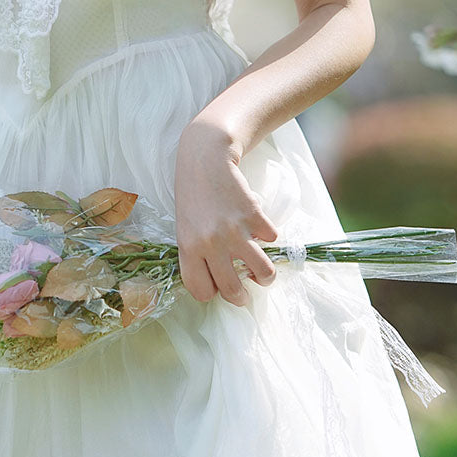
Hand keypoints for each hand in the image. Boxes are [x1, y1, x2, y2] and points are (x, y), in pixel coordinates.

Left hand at [173, 118, 279, 306]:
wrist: (205, 159)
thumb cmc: (192, 195)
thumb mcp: (184, 228)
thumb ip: (197, 254)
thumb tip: (220, 281)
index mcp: (189, 249)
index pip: (202, 291)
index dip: (212, 294)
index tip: (218, 288)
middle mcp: (211, 244)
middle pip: (233, 290)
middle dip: (241, 297)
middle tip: (245, 294)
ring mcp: (235, 230)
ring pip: (263, 272)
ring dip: (265, 277)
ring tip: (262, 274)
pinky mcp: (254, 216)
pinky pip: (271, 239)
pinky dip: (268, 236)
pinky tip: (258, 227)